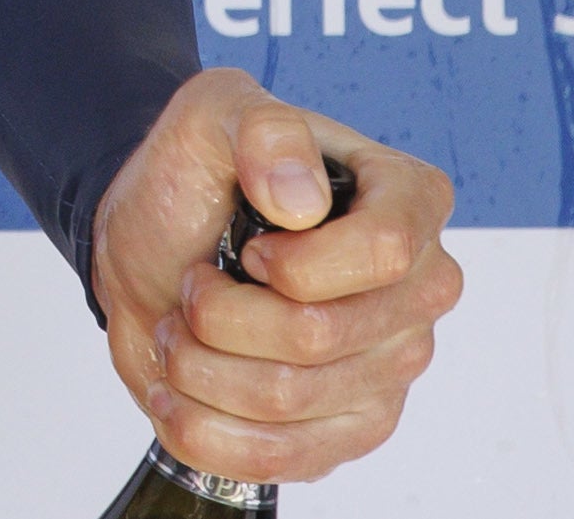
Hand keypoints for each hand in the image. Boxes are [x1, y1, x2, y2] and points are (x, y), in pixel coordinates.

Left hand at [91, 69, 463, 486]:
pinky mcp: (353, 429)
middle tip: (194, 286)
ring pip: (289, 399)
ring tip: (182, 329)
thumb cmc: (194, 178)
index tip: (251, 247)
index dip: (296, 262)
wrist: (155, 250)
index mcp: (408, 200)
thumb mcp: (211, 116)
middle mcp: (418, 288)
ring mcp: (392, 366)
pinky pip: (281, 457)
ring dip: (200, 366)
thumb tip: (301, 200)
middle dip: (222, 314)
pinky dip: (204, 427)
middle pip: (321, 334)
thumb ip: (262, 131)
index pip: (384, 252)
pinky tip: (180, 389)